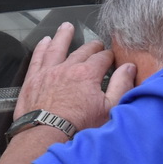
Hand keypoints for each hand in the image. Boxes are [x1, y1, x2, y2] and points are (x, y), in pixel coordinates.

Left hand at [15, 22, 136, 132]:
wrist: (46, 136)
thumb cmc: (78, 127)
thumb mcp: (108, 110)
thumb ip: (121, 86)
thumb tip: (129, 68)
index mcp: (88, 74)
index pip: (102, 58)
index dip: (108, 56)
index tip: (110, 57)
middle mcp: (68, 68)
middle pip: (82, 51)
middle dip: (91, 46)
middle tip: (96, 45)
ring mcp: (49, 72)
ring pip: (57, 47)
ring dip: (63, 36)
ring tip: (67, 27)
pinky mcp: (33, 80)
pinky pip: (38, 57)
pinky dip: (42, 48)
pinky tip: (44, 42)